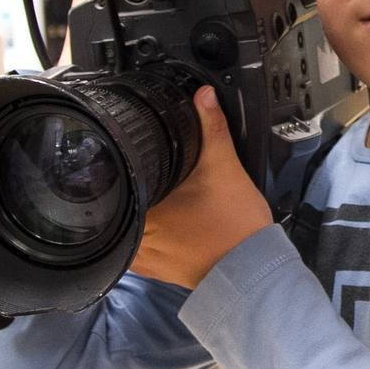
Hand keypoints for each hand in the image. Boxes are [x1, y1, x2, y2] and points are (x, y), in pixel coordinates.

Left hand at [130, 86, 272, 288]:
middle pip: (119, 205)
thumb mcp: (225, 167)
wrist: (253, 270)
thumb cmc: (237, 226)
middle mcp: (139, 236)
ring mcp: (145, 259)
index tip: (133, 162)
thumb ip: (212, 128)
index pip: (116, 182)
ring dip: (135, 217)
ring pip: (125, 230)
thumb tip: (203, 96)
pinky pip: (137, 254)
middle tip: (151, 179)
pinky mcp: (157, 272)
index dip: (123, 168)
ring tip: (157, 203)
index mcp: (145, 207)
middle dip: (131, 190)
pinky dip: (145, 240)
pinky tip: (162, 229)